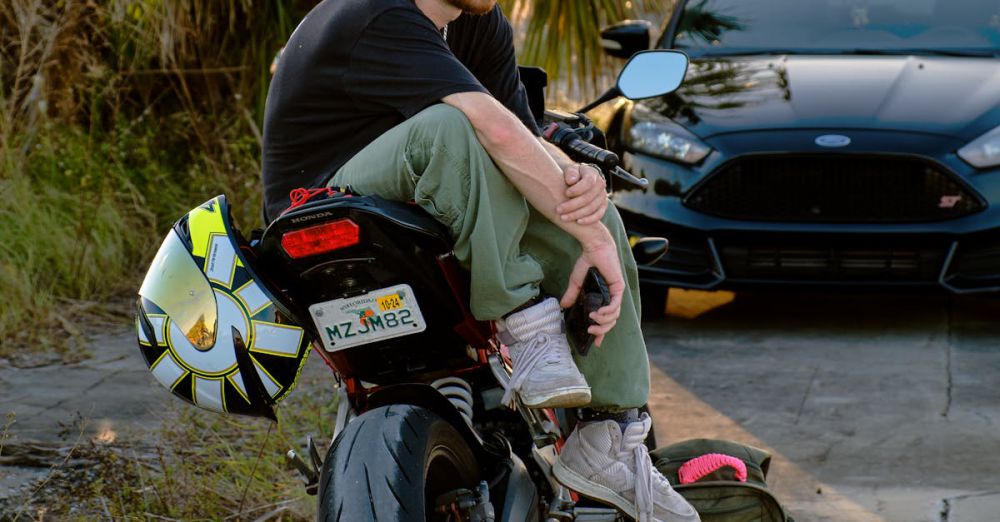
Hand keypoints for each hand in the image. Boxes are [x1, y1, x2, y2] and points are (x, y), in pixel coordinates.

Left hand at [556, 163, 607, 224]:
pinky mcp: (603, 206)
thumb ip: (571, 173)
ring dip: (577, 214)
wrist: (580, 181)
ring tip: (563, 217)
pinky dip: (588, 220)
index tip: (565, 193)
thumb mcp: (571, 170)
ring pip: (592, 208)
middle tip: (558, 210)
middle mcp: (600, 185)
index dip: (577, 189)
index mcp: (592, 174)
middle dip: (572, 205)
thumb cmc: (573, 176)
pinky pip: (598, 215)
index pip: (588, 182)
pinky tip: (577, 222)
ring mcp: (603, 196)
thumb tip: (571, 180)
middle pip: (588, 198)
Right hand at [559, 229, 624, 347]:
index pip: (605, 319)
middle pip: (611, 321)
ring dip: (603, 321)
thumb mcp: (576, 282)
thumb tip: (563, 306)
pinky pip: (615, 305)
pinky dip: (607, 311)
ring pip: (614, 316)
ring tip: (592, 319)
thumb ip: (571, 295)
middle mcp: (610, 297)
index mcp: (602, 298)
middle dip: (602, 330)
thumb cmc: (587, 262)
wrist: (593, 248)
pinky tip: (598, 313)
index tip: (595, 343)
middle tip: (591, 331)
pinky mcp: (618, 287)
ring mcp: (615, 293)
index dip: (601, 332)